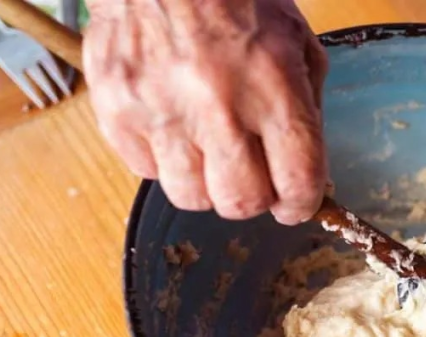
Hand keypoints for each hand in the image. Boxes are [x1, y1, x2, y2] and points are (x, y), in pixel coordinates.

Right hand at [83, 0, 327, 222]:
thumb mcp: (297, 43)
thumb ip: (307, 109)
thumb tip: (305, 170)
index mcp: (273, 87)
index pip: (297, 181)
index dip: (301, 204)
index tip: (296, 203)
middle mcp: (217, 105)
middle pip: (241, 203)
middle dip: (255, 198)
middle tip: (254, 176)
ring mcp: (161, 110)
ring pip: (191, 197)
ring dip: (208, 184)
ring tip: (210, 149)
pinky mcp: (118, 110)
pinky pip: (147, 171)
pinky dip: (165, 160)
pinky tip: (175, 127)